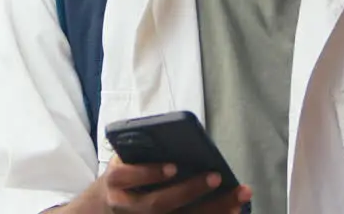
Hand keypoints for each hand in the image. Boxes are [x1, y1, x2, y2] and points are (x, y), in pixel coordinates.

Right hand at [84, 157, 251, 213]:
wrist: (105, 208)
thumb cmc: (126, 175)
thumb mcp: (126, 159)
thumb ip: (143, 151)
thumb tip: (178, 138)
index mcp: (116, 181)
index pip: (127, 176)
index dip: (149, 173)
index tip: (174, 167)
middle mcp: (125, 207)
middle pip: (158, 204)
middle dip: (189, 191)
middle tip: (216, 176)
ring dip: (211, 210)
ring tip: (238, 197)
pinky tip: (234, 212)